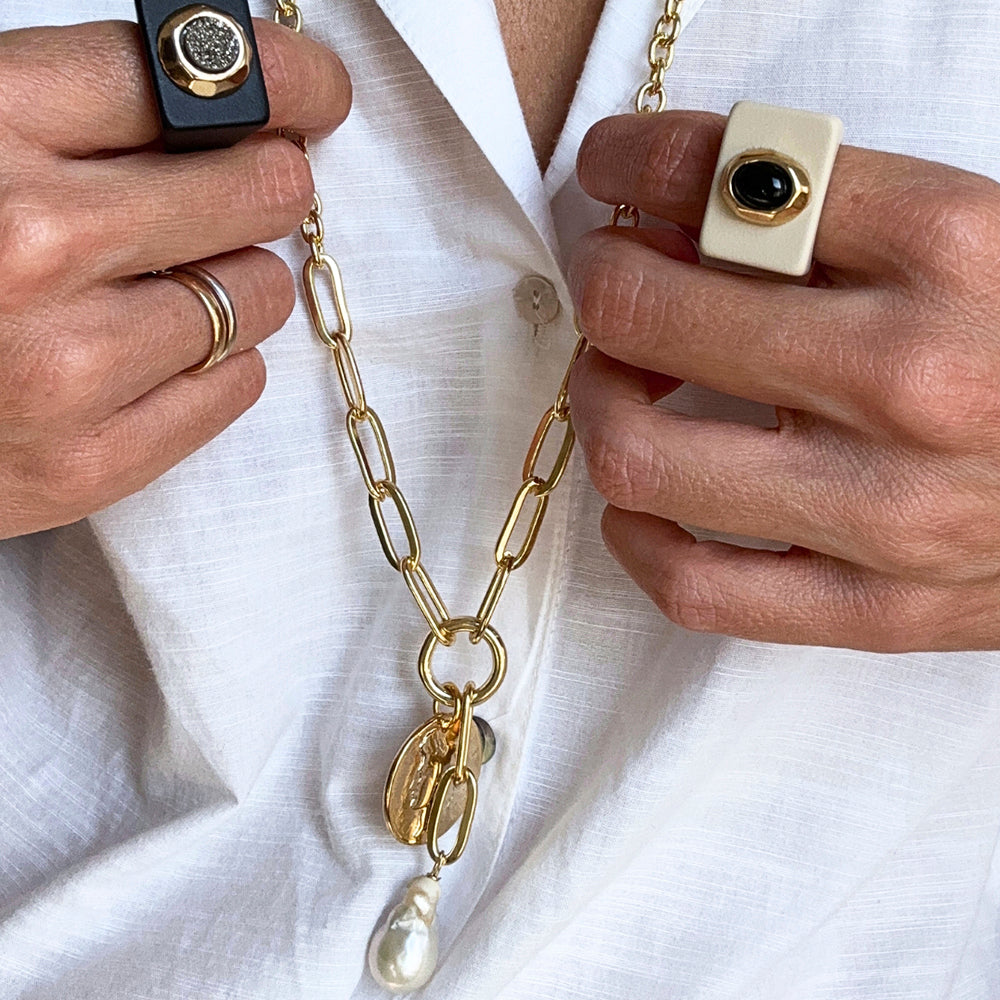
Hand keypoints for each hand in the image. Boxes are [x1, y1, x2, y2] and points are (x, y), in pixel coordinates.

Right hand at [0, 18, 349, 538]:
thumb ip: (78, 118)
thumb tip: (226, 99)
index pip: (195, 80)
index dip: (279, 79)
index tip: (312, 90)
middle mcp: (32, 245)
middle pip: (256, 189)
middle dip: (270, 184)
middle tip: (262, 188)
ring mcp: (65, 366)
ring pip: (258, 295)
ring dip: (242, 284)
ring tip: (178, 285)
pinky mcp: (90, 463)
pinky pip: (237, 386)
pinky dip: (222, 363)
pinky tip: (165, 353)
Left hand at [569, 110, 999, 651]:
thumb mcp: (982, 237)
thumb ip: (837, 216)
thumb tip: (680, 213)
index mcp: (955, 250)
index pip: (729, 177)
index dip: (635, 160)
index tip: (613, 168)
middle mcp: (912, 380)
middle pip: (648, 315)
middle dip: (601, 281)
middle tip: (611, 280)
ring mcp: (887, 513)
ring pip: (641, 458)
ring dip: (599, 408)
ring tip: (623, 387)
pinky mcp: (874, 609)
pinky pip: (692, 587)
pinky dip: (637, 536)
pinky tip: (648, 499)